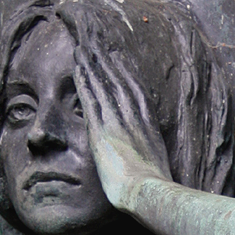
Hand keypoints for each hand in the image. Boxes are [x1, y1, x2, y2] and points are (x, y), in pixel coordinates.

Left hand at [72, 13, 171, 208]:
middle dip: (107, 61)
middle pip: (120, 80)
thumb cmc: (153, 189)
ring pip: (104, 83)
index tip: (117, 59)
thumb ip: (149, 154)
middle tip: (96, 42)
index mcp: (148, 124)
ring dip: (93, 64)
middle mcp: (134, 117)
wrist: (147, 192)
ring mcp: (117, 120)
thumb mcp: (157, 167)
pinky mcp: (101, 128)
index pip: (135, 90)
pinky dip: (85, 79)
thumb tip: (147, 157)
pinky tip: (77, 67)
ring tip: (83, 47)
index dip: (126, 72)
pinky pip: (91, 96)